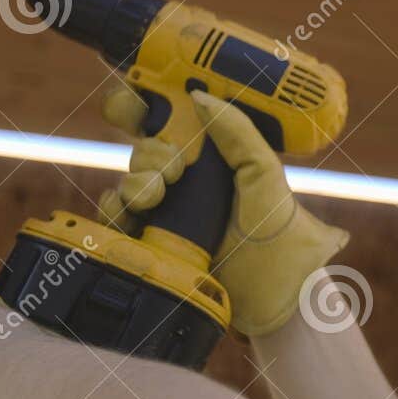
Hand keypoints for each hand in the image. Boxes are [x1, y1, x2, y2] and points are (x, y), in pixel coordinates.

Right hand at [97, 82, 348, 335]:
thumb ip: (240, 135)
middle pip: (145, 148)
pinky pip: (118, 218)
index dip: (150, 105)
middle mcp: (190, 183)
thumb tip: (199, 96)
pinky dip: (116, 210)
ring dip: (136, 182)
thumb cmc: (281, 241)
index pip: (176, 122)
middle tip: (174, 171)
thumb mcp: (267, 179)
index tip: (137, 97)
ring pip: (129, 181)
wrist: (272, 302)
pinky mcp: (150, 245)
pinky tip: (133, 216)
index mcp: (218, 160)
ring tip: (157, 198)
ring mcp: (168, 214)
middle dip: (149, 153)